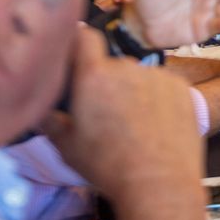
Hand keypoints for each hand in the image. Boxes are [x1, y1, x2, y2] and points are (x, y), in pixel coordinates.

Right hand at [41, 28, 203, 204]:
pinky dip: (158, 98)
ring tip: (135, 124)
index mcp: (94, 77)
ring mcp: (157, 75)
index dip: (80, 43)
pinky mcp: (181, 86)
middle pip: (112, 65)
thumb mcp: (67, 147)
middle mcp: (126, 67)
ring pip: (139, 77)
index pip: (85, 37)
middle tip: (106, 112)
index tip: (77, 59)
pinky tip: (157, 125)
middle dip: (107, 82)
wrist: (159, 182)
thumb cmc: (107, 166)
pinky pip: (162, 86)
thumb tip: (38, 106)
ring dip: (134, 91)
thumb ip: (49, 120)